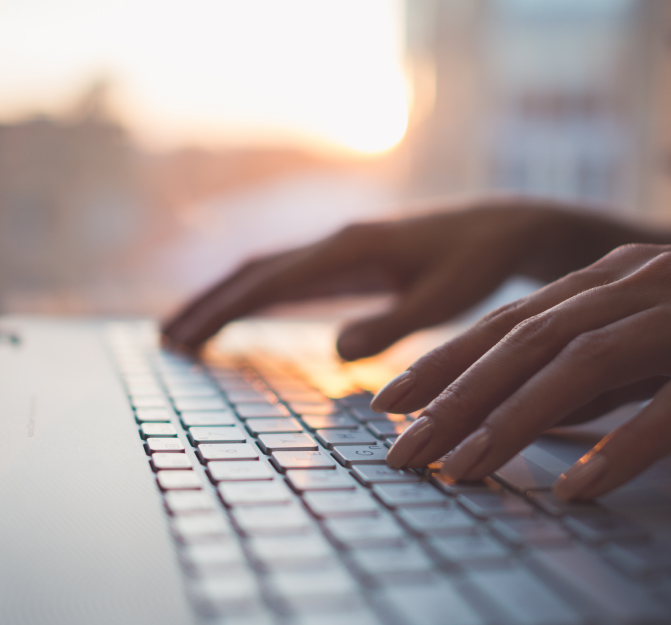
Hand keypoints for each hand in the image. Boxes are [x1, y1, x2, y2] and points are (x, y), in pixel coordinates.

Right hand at [164, 199, 626, 359]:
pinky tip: (241, 317)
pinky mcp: (350, 260)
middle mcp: (336, 242)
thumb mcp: (445, 300)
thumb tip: (336, 351)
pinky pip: (289, 278)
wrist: (504, 229)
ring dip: (224, 301)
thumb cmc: (480, 265)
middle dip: (208, 305)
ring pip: (266, 272)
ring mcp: (340, 249)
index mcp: (351, 249)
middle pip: (254, 271)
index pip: (271, 280)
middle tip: (166, 341)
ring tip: (185, 333)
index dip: (224, 310)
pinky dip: (255, 298)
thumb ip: (393, 325)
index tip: (186, 337)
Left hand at [377, 242, 670, 499]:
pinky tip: (584, 485)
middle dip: (457, 399)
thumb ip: (600, 362)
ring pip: (587, 366)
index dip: (445, 361)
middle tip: (405, 450)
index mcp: (613, 277)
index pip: (509, 321)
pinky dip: (627, 444)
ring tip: (468, 471)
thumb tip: (535, 413)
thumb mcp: (661, 324)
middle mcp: (642, 285)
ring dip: (517, 422)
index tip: (390, 403)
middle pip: (530, 342)